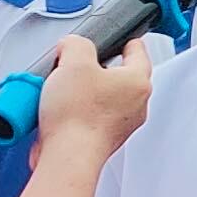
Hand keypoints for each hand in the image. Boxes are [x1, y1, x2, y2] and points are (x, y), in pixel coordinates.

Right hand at [31, 34, 155, 160]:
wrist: (67, 157)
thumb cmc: (78, 117)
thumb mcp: (74, 63)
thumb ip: (76, 45)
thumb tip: (72, 47)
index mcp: (137, 82)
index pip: (138, 53)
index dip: (129, 41)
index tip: (126, 39)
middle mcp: (135, 105)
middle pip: (117, 76)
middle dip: (96, 68)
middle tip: (77, 63)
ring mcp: (119, 124)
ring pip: (102, 97)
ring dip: (83, 90)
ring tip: (61, 88)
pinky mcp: (101, 138)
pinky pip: (90, 116)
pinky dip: (75, 110)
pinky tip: (58, 109)